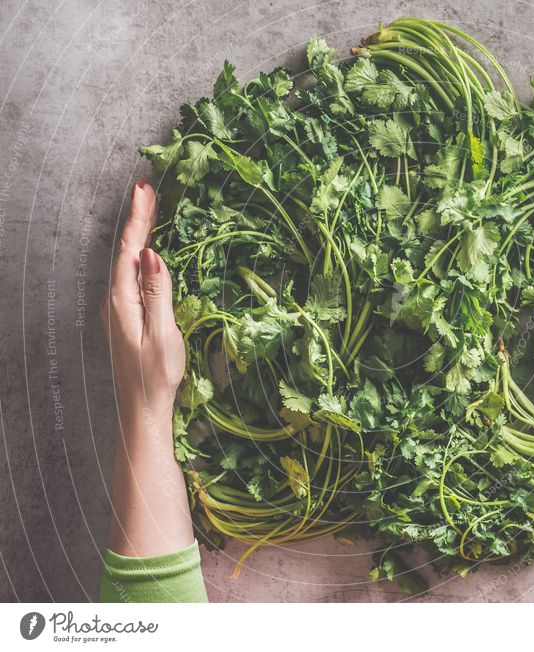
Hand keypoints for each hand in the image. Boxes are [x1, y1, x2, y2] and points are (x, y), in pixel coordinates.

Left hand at [101, 178, 192, 556]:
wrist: (142, 409)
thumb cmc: (157, 376)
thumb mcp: (163, 333)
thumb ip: (158, 292)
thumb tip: (152, 254)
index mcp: (122, 301)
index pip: (129, 250)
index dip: (138, 219)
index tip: (146, 190)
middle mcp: (115, 300)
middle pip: (124, 250)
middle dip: (136, 218)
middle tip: (147, 188)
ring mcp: (119, 308)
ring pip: (126, 261)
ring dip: (137, 233)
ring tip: (149, 208)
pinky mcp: (126, 316)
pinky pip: (131, 275)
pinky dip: (139, 254)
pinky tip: (147, 249)